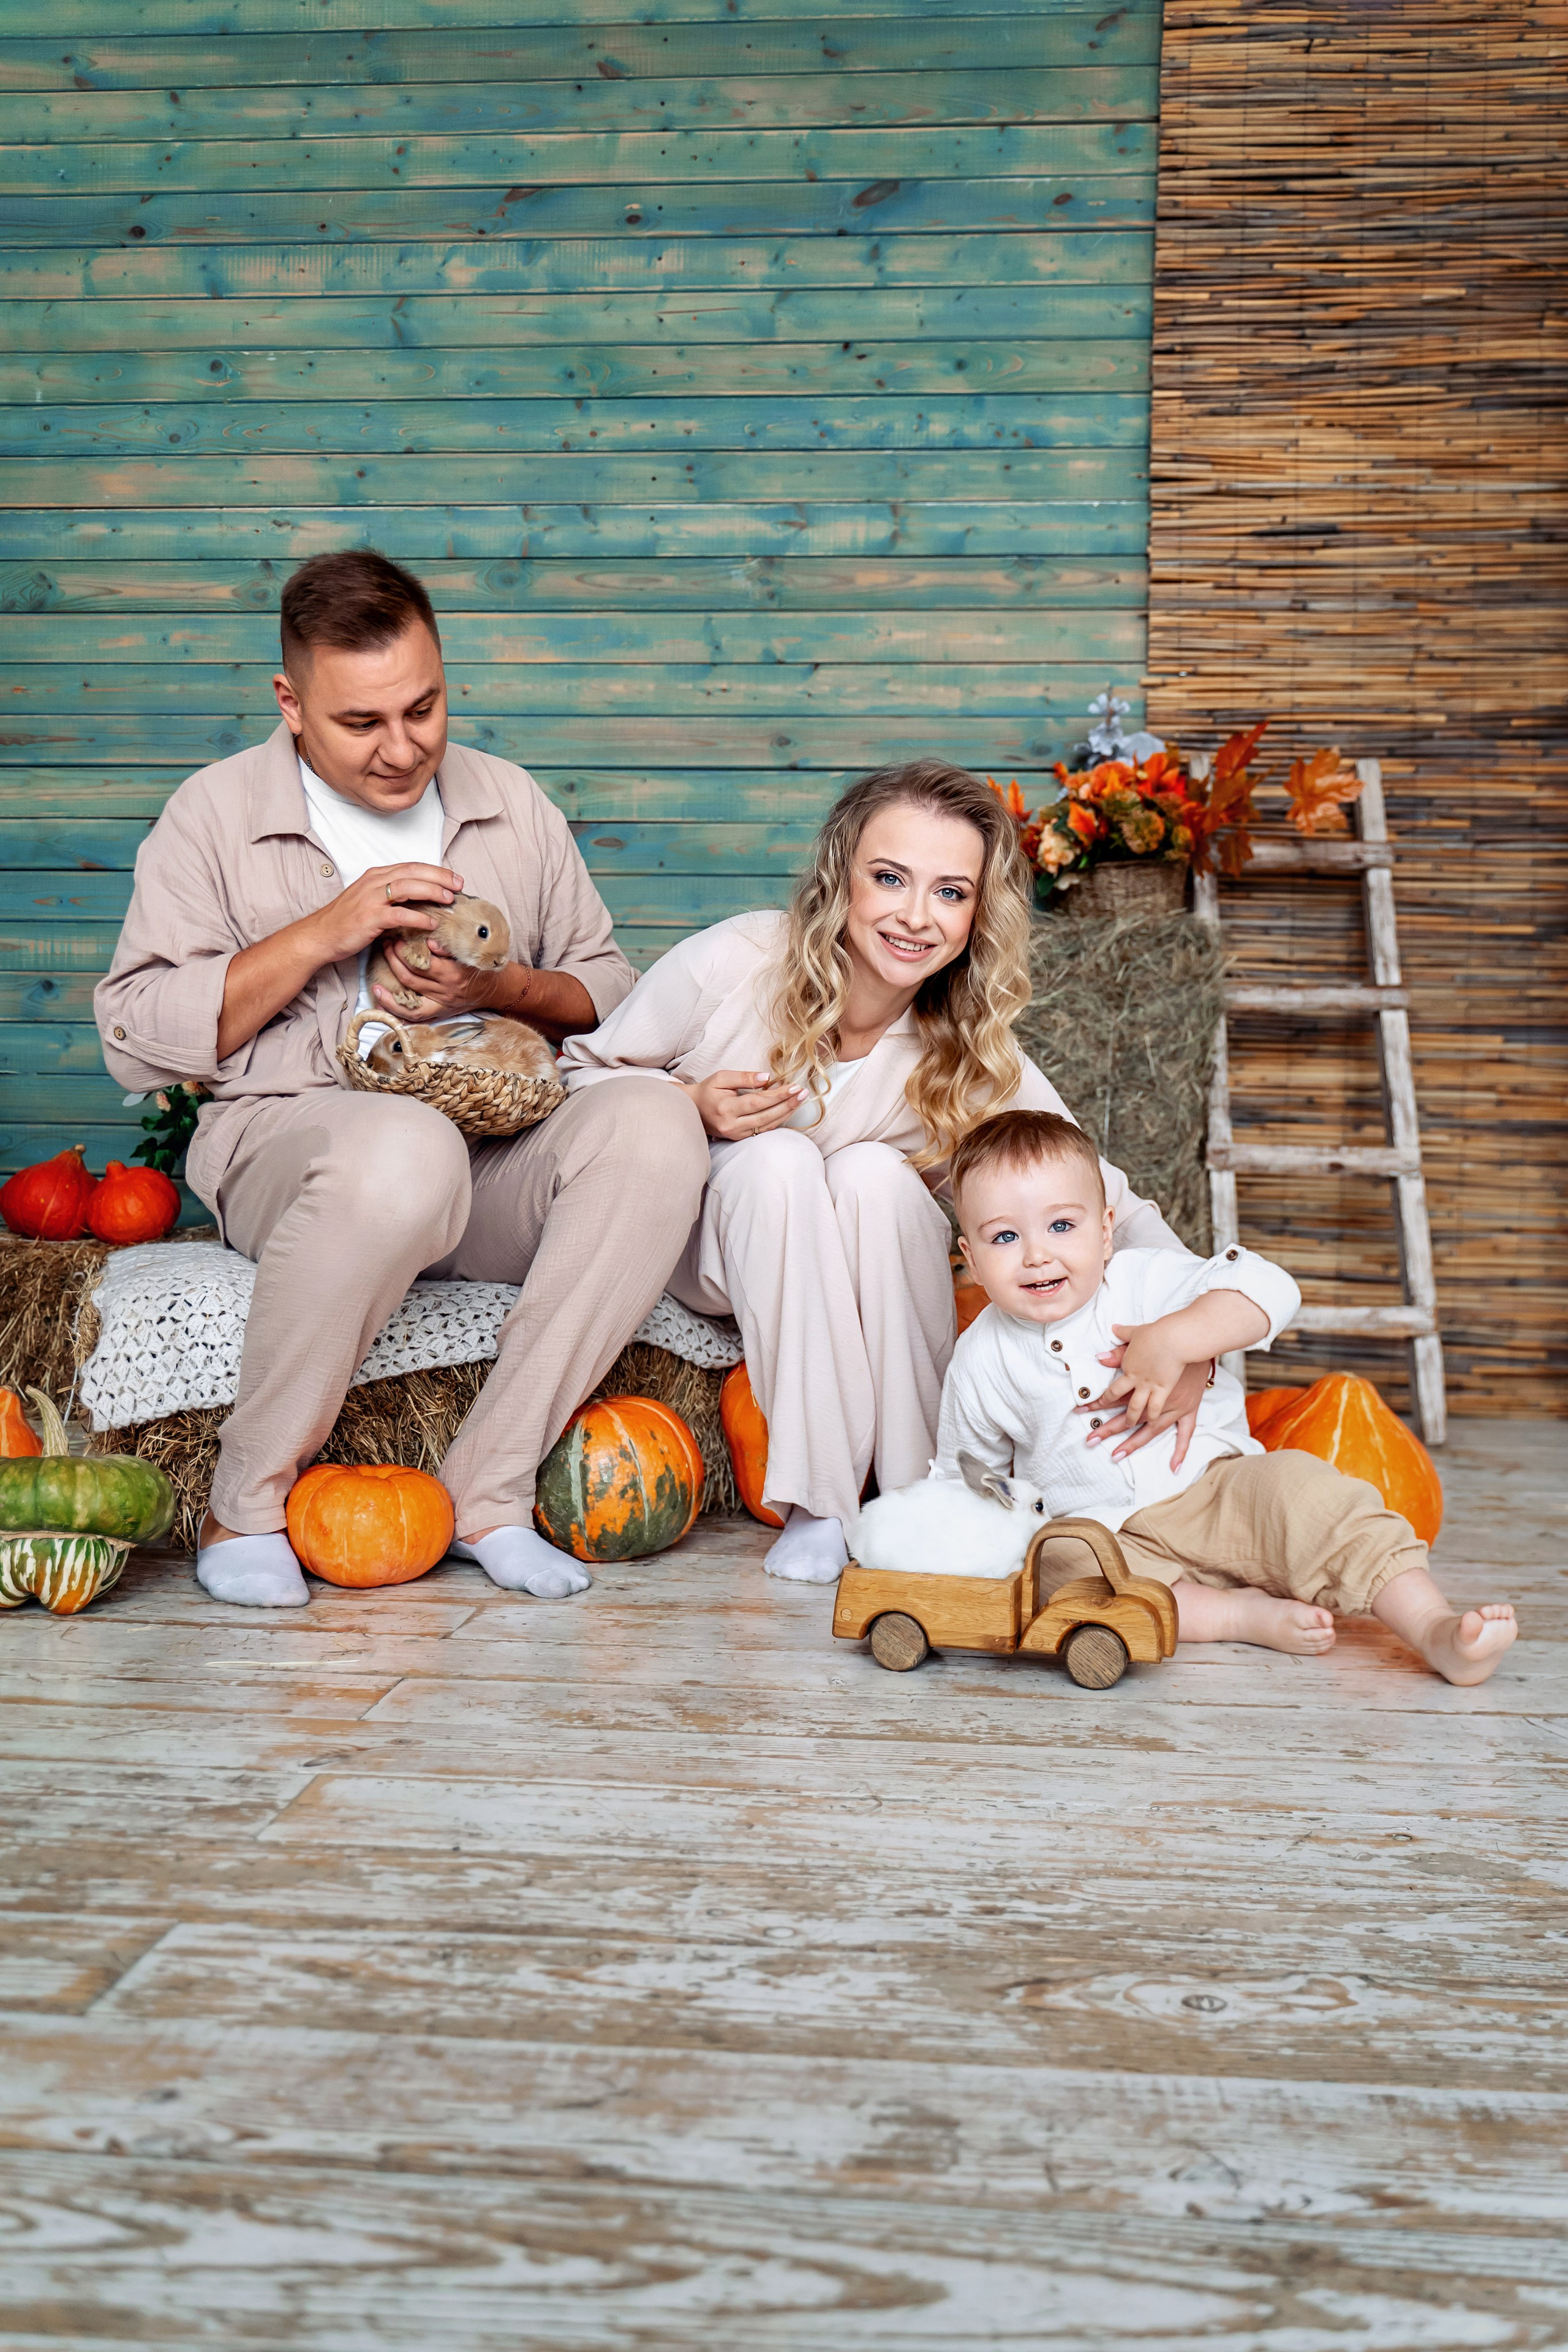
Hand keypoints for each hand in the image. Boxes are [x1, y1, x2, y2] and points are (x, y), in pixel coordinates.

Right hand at [310, 862, 462, 965]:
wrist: (321, 935)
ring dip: (432, 892)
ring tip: (449, 900)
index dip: (435, 870)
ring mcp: (370, 899)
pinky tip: (432, 923)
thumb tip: (421, 899)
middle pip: (413, 872)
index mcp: (376, 875)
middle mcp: (374, 882)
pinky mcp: (369, 917)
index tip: (454, 878)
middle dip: (439, 877)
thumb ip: (394, 897)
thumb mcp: (371, 901)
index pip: (411, 866)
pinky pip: (399, 915)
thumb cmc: (347, 921)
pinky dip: (418, 918)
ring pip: (407, 887)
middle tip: (459, 885)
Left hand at [372, 934, 509, 1021]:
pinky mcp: (440, 1013)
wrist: (498, 989)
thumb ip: (450, 948)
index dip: (405, 951)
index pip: (422, 963)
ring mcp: (442, 1005)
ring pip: (410, 999)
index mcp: (453, 974)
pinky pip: (416, 1016)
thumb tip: (429, 941)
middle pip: (412, 978)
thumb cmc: (484, 967)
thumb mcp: (472, 952)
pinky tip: (382, 1003)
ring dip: (390, 987)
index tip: (396, 938)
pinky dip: (397, 1011)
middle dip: (394, 960)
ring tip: (377, 979)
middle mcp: (446, 992)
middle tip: (386, 946)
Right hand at [678, 1068, 803, 1140]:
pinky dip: (776, 1120)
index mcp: (726, 1108)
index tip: (794, 1087)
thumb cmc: (707, 1090)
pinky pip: (762, 1130)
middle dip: (787, 1104)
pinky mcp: (738, 1138)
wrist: (692, 1109)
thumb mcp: (721, 1078)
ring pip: (767, 1126)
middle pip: (766, 1116)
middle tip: (803, 1094)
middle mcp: (731, 1125)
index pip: (758, 1102)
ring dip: (785, 1113)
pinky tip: (787, 1110)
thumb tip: (767, 1078)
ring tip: (800, 1100)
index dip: (778, 1095)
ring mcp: (735, 1134)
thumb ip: (744, 1077)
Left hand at [1081, 1328, 1210, 1464]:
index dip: (1096, 1404)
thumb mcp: (1139, 1339)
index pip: (1114, 1396)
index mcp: (1140, 1381)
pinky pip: (1185, 1433)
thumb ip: (1120, 1351)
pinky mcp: (1189, 1409)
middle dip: (1107, 1429)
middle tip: (1090, 1440)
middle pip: (1127, 1417)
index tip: (1080, 1411)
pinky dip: (1180, 1450)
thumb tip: (1100, 1357)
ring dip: (1132, 1443)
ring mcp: (1173, 1406)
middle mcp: (1154, 1397)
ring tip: (1116, 1455)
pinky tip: (1173, 1467)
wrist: (1192, 1338)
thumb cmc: (1166, 1337)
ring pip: (1150, 1429)